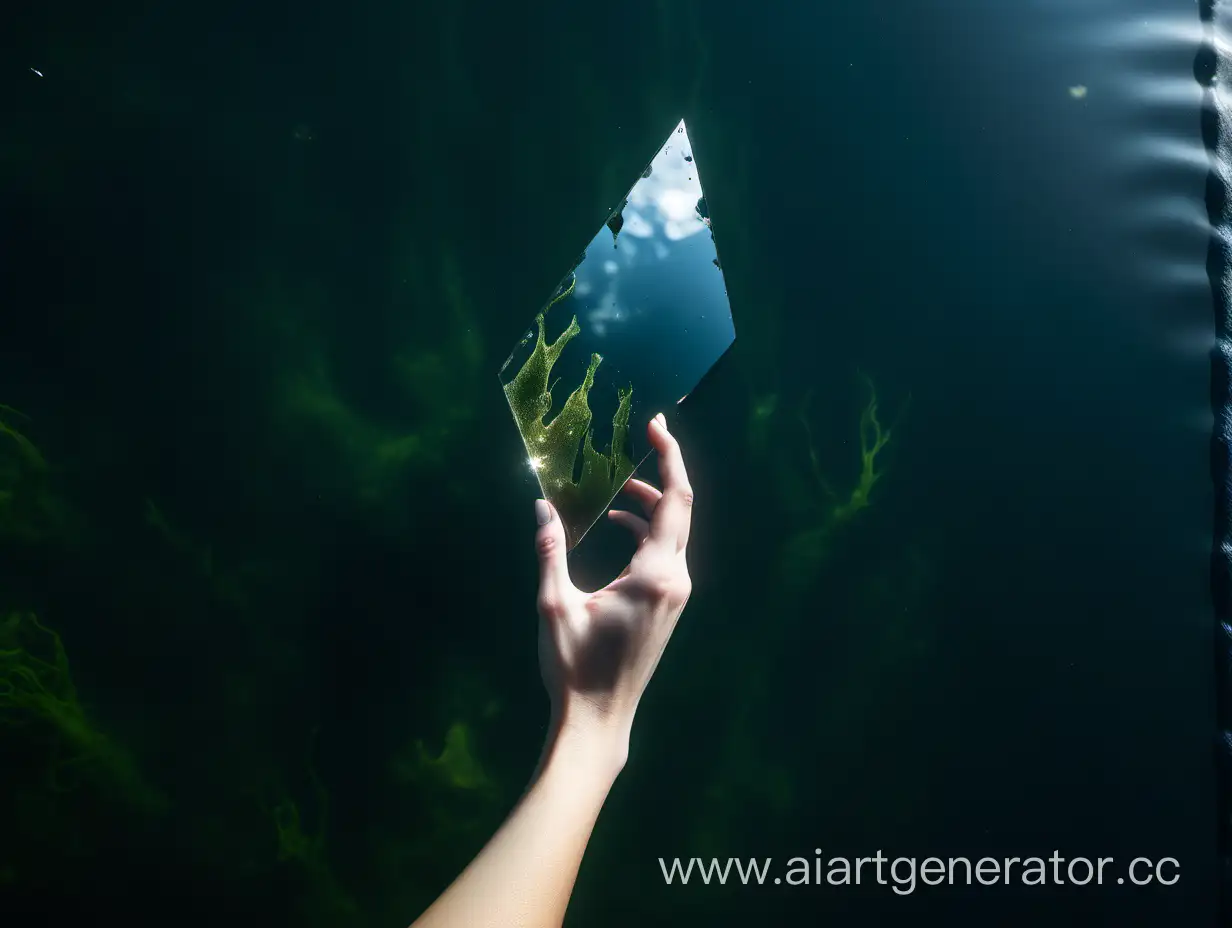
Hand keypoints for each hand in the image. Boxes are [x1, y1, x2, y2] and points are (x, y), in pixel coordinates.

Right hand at [534, 413, 693, 743]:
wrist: (598, 721)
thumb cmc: (574, 668)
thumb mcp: (554, 605)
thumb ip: (550, 550)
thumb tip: (541, 505)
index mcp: (655, 575)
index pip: (675, 500)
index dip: (669, 457)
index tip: (657, 424)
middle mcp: (674, 581)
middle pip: (680, 510)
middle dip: (661, 470)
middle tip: (641, 436)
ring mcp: (674, 596)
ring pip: (672, 533)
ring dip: (649, 503)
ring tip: (615, 484)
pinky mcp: (666, 606)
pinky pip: (664, 554)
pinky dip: (645, 531)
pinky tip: (615, 525)